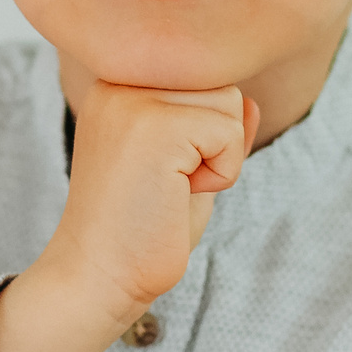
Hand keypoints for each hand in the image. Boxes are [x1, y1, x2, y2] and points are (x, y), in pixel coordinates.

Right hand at [39, 82, 259, 325]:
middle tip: (166, 182)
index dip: (204, 133)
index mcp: (119, 82)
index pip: (201, 75)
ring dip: (219, 155)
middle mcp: (119, 80)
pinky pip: (229, 134)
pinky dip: (221, 174)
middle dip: (214, 141)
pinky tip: (177, 195)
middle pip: (219, 83)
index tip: (161, 170)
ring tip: (170, 186)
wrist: (100, 276)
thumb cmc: (141, 229)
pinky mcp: (154, 126)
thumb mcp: (184, 168)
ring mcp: (132, 100)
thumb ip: (212, 129)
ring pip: (229, 101)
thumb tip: (251, 100)